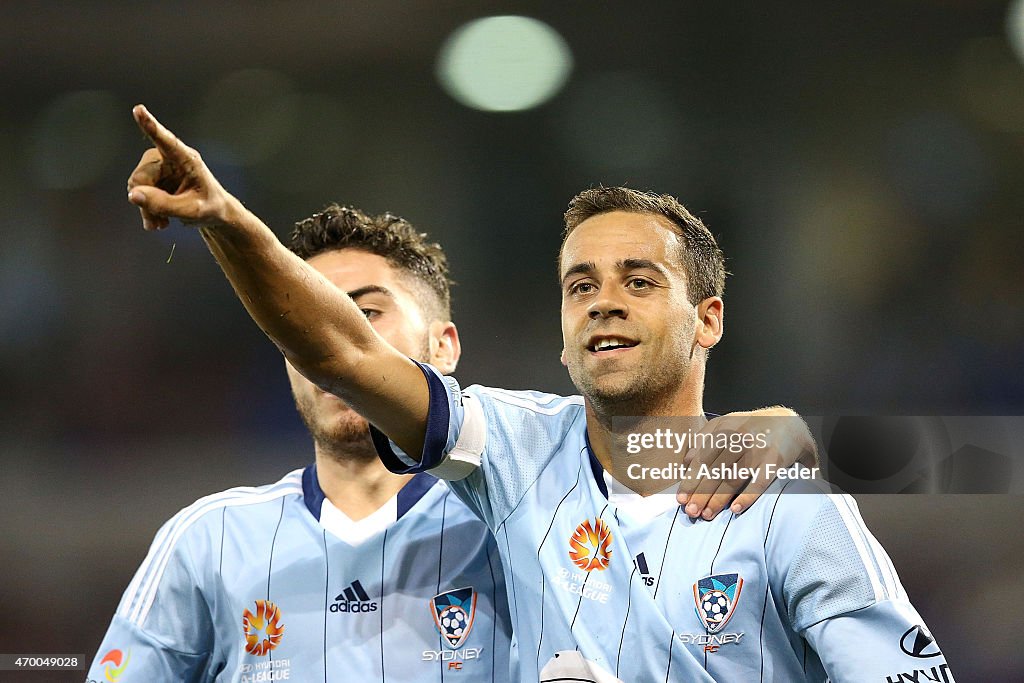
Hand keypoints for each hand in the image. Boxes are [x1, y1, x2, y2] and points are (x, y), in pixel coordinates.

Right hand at [126, 104, 239, 230]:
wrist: (212, 213)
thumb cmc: (209, 207)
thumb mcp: (191, 211)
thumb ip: (164, 204)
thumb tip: (133, 195)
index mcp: (187, 159)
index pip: (166, 140)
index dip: (151, 125)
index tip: (139, 109)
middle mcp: (169, 157)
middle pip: (142, 176)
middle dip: (146, 201)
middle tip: (158, 222)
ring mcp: (159, 166)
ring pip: (136, 186)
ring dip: (146, 207)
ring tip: (161, 224)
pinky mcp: (153, 176)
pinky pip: (138, 192)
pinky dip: (146, 208)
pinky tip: (157, 221)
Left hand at [676, 409, 816, 519]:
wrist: (789, 423)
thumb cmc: (750, 428)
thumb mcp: (727, 425)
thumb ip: (704, 439)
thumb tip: (686, 461)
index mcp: (725, 429)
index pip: (703, 459)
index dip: (691, 480)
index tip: (680, 498)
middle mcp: (739, 438)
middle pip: (715, 470)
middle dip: (701, 493)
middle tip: (690, 511)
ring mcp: (758, 449)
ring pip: (734, 478)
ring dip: (718, 499)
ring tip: (707, 515)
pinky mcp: (775, 460)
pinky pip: (759, 482)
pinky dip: (747, 496)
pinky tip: (735, 510)